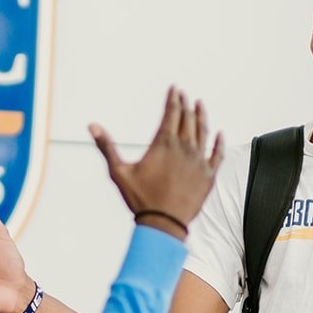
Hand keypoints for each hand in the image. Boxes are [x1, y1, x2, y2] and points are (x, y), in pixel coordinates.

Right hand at [89, 87, 224, 235]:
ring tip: (200, 105)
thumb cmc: (140, 199)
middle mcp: (184, 148)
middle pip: (187, 119)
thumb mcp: (119, 172)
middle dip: (185, 104)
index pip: (171, 113)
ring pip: (204, 131)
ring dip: (202, 116)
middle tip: (185, 95)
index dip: (173, 99)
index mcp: (164, 144)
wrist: (164, 224)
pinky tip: (220, 134)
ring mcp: (199, 161)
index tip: (175, 88)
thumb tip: (92, 126)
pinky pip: (217, 154)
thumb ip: (107, 147)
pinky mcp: (209, 175)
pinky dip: (219, 142)